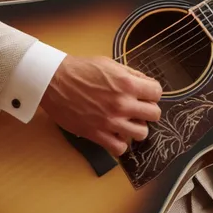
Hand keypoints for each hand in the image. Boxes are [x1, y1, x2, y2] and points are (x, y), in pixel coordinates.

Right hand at [39, 55, 162, 156]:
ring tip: (127, 122)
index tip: (145, 94)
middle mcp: (122, 103)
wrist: (55, 81)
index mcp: (126, 83)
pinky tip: (114, 134)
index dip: (152, 93)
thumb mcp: (109, 63)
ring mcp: (110, 121)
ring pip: (142, 133)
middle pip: (154, 114)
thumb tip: (144, 83)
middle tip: (138, 108)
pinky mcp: (97, 134)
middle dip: (148, 110)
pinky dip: (120, 143)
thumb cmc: (80, 69)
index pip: (157, 92)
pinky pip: (120, 148)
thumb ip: (130, 73)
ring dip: (137, 127)